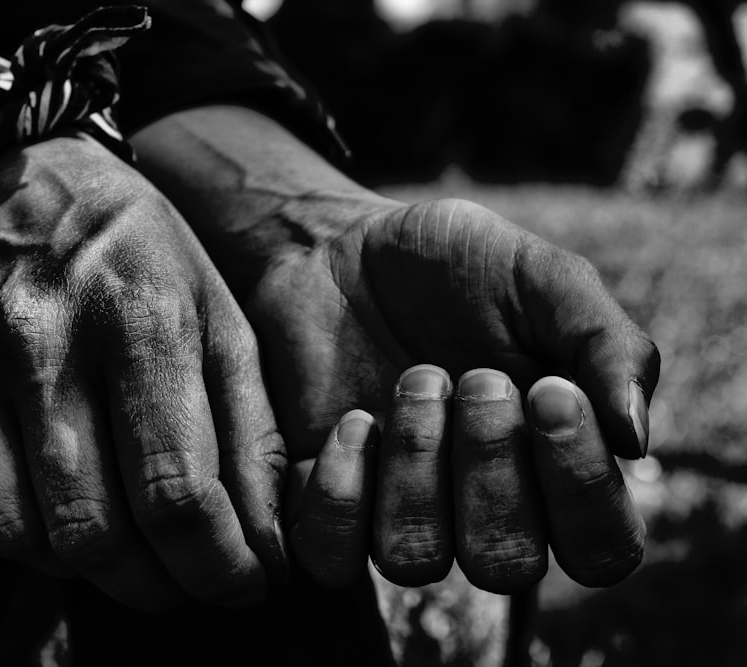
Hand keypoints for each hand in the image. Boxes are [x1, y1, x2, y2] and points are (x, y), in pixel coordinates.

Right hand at [0, 133, 287, 610]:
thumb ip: (251, 434)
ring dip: (81, 568)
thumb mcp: (221, 319)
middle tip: (185, 583)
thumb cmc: (142, 258)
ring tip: (123, 543)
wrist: (25, 177)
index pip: (176, 491)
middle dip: (154, 586)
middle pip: (90, 529)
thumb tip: (264, 548)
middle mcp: (37, 336)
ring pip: (13, 533)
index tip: (241, 584)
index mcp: (139, 315)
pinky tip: (48, 509)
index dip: (217, 565)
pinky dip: (5, 538)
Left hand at [246, 197, 658, 592]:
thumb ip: (603, 345)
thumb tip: (635, 439)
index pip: (599, 548)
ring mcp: (398, 511)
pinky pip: (333, 554)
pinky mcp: (328, 500)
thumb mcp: (541, 277)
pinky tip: (355, 420)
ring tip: (417, 380)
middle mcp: (480, 509)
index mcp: (552, 468)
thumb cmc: (455, 265)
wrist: (342, 246)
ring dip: (416, 466)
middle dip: (490, 466)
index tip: (550, 389)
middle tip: (477, 377)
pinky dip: (341, 492)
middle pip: (506, 564)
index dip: (580, 487)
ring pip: (416, 560)